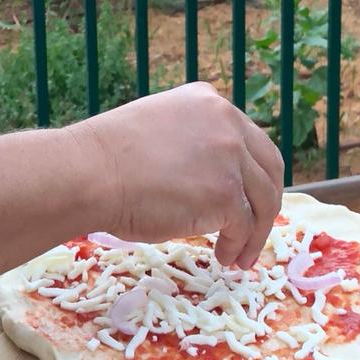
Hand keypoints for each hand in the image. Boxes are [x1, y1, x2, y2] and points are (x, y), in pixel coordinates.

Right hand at [74, 83, 283, 269]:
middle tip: (255, 230)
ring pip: (263, 201)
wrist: (89, 173)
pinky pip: (244, 226)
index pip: (249, 140)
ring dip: (255, 233)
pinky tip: (223, 258)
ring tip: (239, 257)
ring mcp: (230, 157)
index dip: (252, 174)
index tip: (247, 199)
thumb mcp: (158, 130)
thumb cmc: (106, 160)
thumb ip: (190, 143)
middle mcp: (226, 122)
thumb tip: (207, 180)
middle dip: (266, 204)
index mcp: (208, 101)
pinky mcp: (226, 193)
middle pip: (269, 168)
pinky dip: (238, 246)